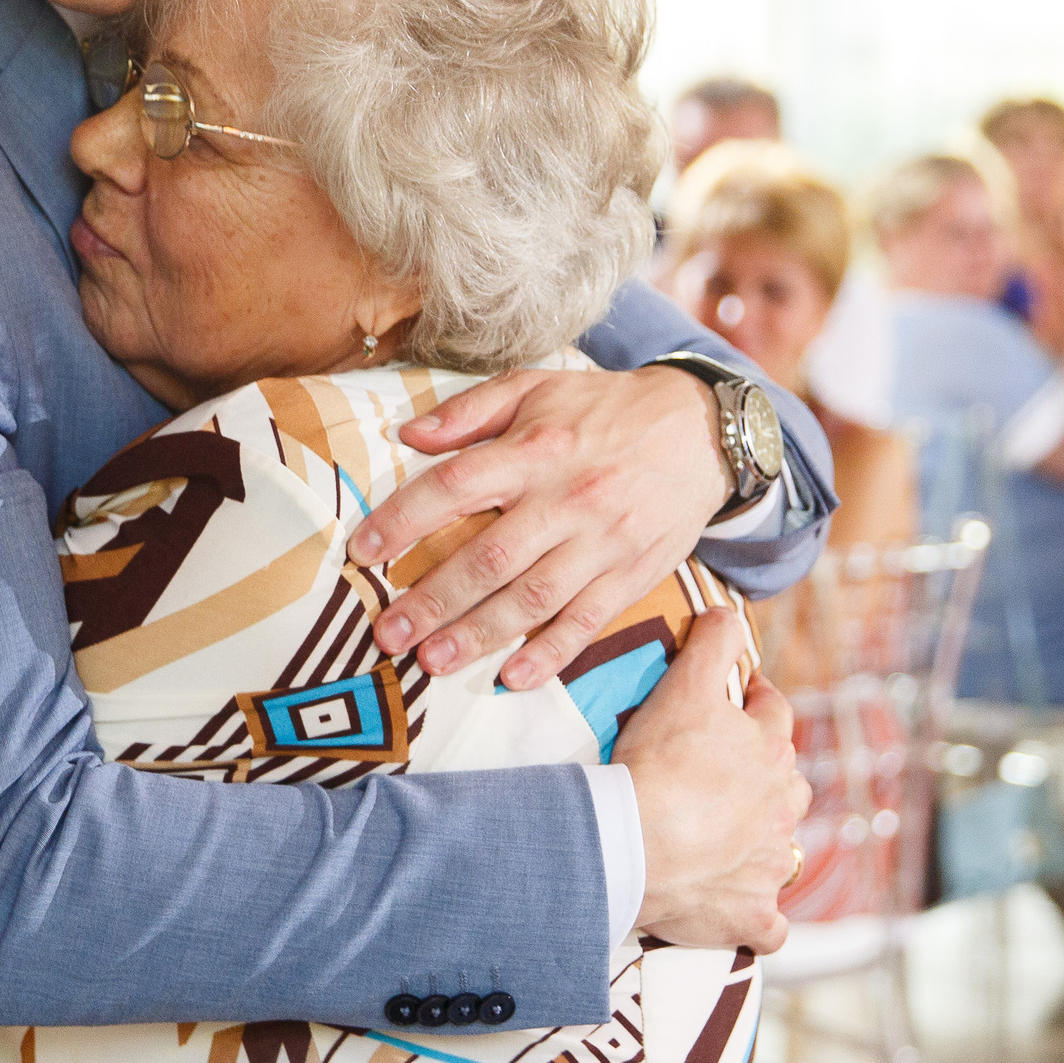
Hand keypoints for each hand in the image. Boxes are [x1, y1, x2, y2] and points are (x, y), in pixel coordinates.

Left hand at [351, 365, 726, 688]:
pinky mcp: (631, 575)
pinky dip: (551, 654)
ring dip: (478, 635)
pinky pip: (588, 622)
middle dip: (433, 600)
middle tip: (387, 633)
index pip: (454, 486)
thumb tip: (407, 436)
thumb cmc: (603, 408)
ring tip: (431, 660)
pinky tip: (513, 678)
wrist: (700, 431)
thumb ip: (469, 410)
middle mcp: (566, 498)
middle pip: (489, 557)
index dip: (404, 520)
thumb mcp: (536, 385)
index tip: (363, 551)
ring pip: (533, 598)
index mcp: (535, 448)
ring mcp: (602, 542)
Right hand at [617, 613, 805, 950]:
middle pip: (787, 783)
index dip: (756, 703)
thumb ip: (712, 644)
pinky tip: (741, 910)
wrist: (635, 843)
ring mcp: (771, 867)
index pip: (775, 714)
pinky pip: (770, 923)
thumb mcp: (683, 686)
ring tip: (725, 838)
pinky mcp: (753, 916)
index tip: (740, 700)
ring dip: (763, 843)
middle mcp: (782, 808)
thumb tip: (729, 613)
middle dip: (765, 776)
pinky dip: (760, 917)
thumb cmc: (658, 763)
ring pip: (782, 850)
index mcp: (770, 752)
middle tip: (723, 775)